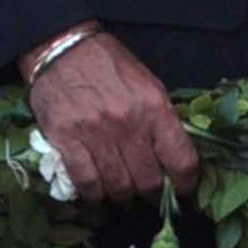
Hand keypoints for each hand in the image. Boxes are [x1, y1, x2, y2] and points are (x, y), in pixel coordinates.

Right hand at [24, 25, 200, 199]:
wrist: (62, 48)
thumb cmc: (110, 65)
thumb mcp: (150, 85)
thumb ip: (163, 118)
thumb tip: (174, 153)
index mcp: (156, 109)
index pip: (182, 160)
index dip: (186, 184)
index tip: (184, 192)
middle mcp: (129, 125)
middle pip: (148, 179)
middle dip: (152, 194)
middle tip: (150, 197)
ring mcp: (96, 134)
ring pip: (118, 185)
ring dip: (123, 198)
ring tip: (125, 199)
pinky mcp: (66, 140)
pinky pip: (86, 181)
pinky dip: (94, 196)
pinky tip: (98, 199)